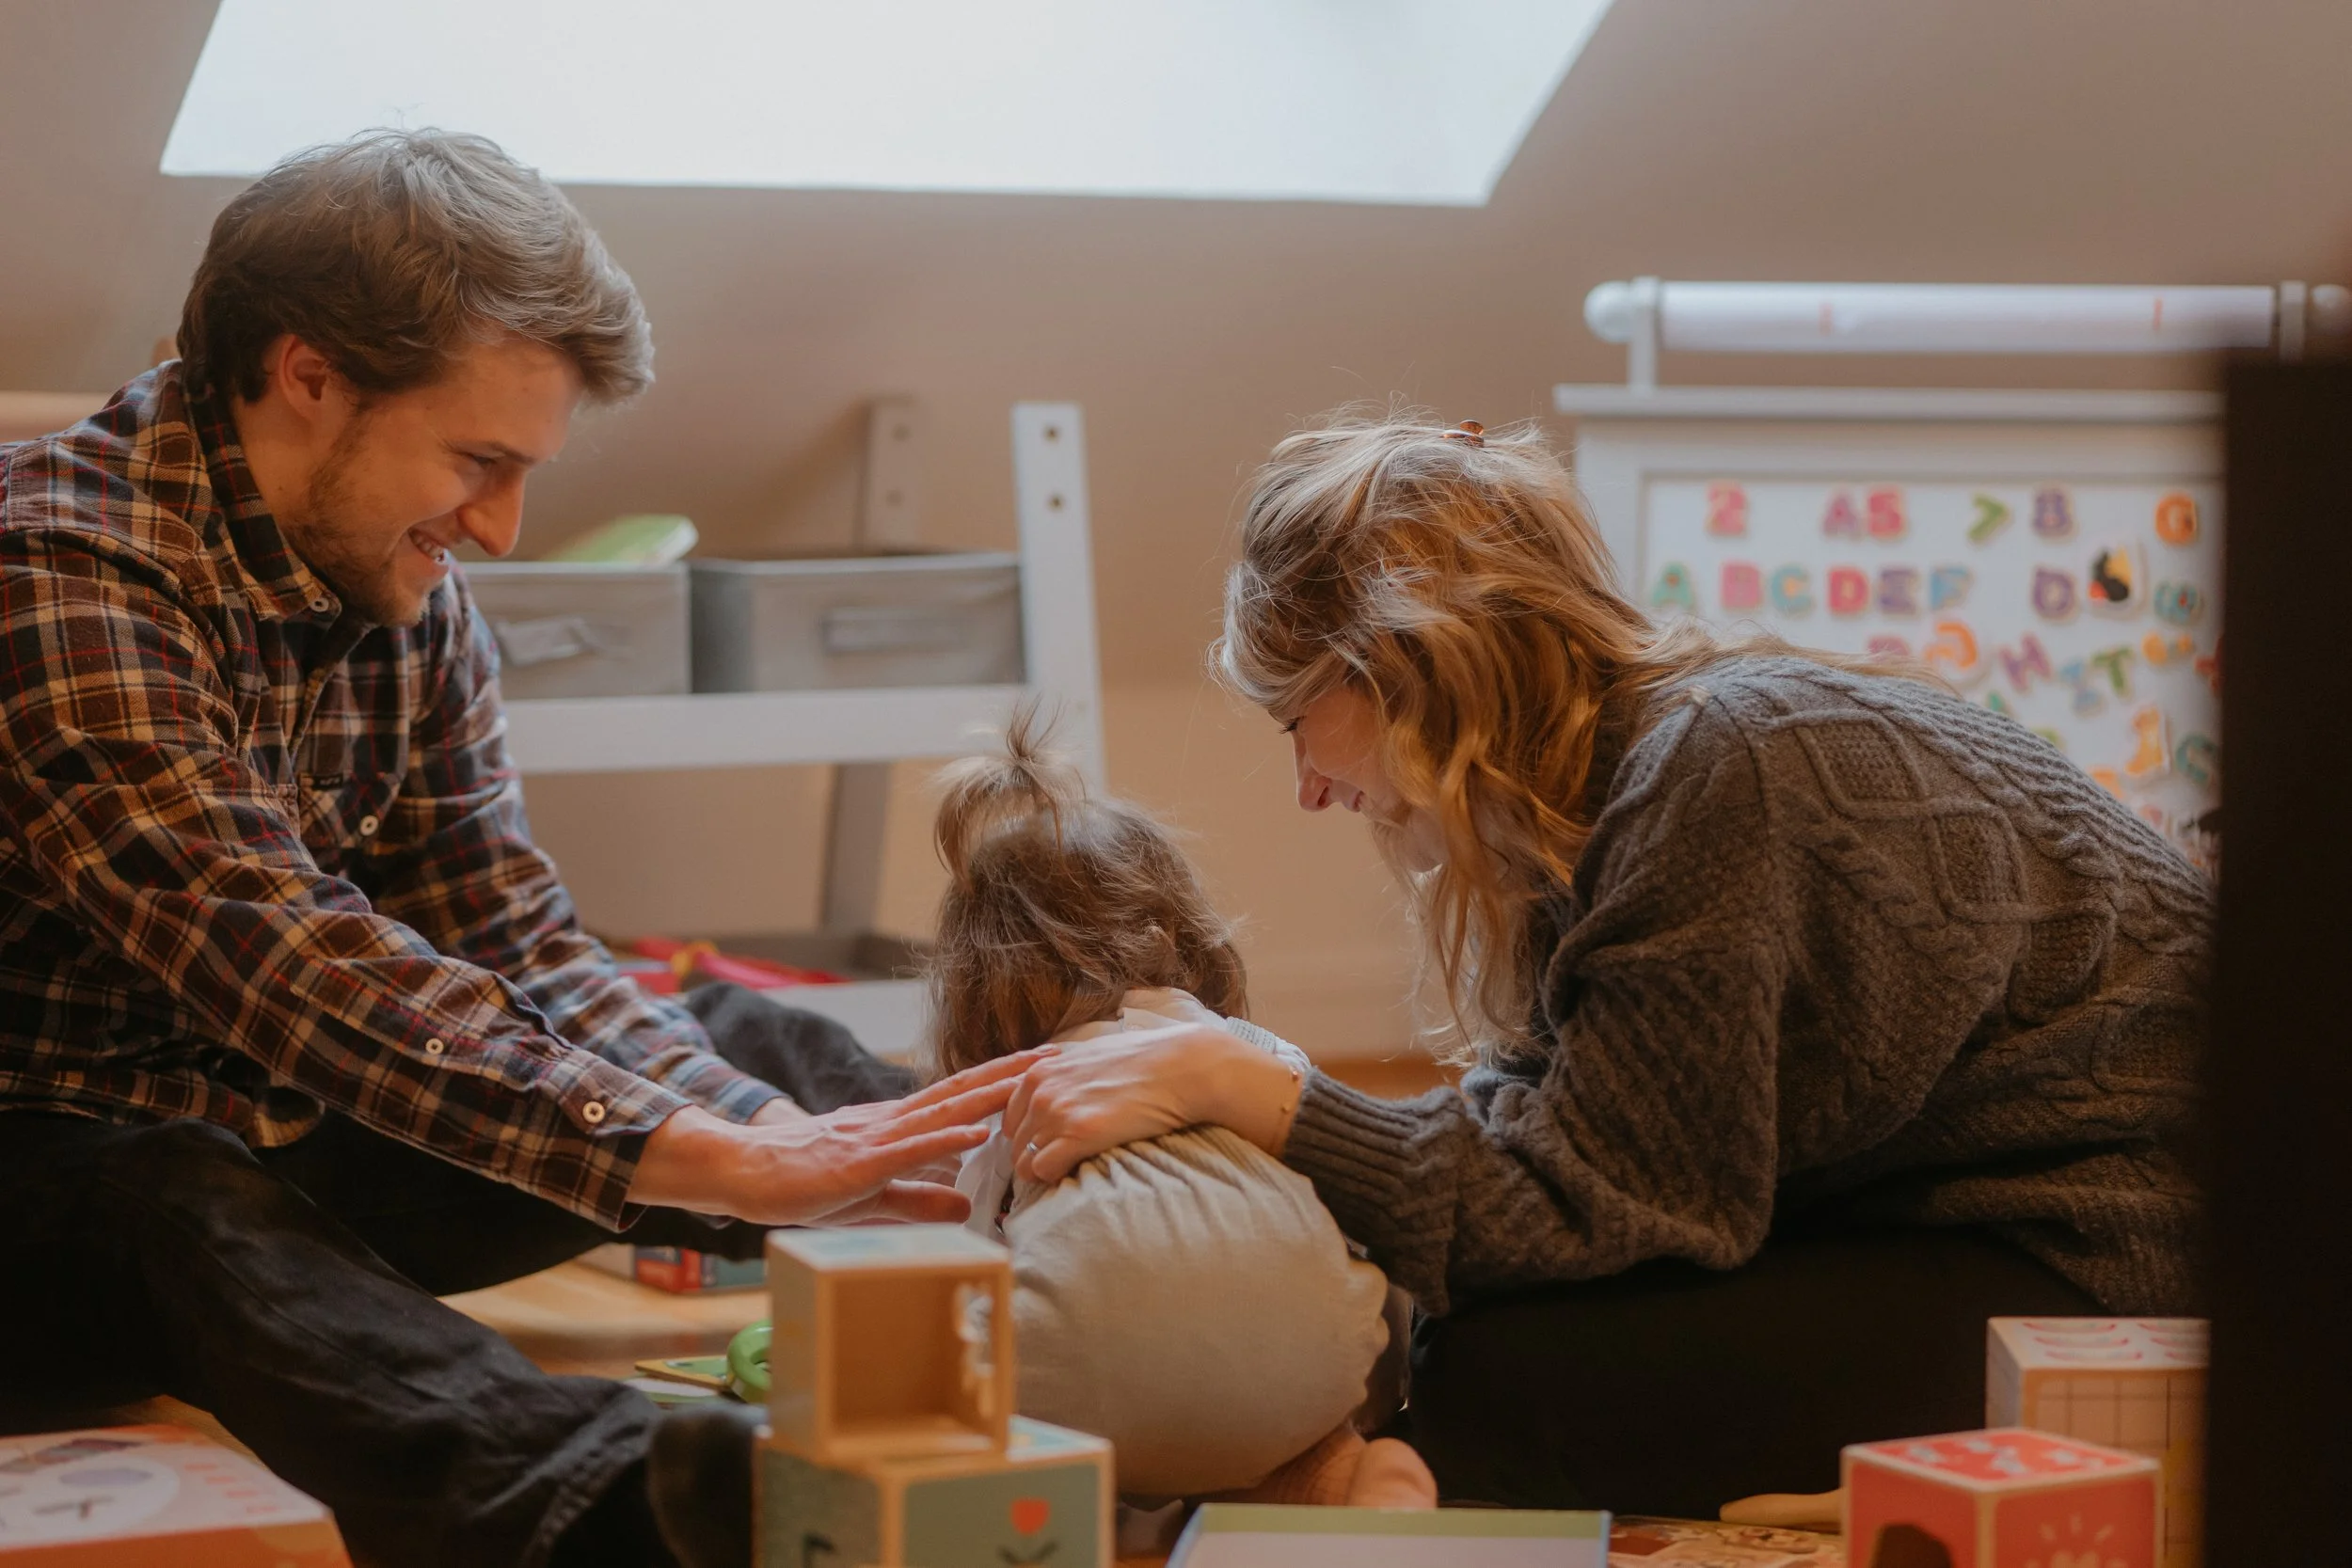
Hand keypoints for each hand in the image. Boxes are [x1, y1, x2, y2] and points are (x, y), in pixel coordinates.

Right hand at [629, 1050, 1042, 1225]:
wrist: (745, 1172)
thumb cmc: (805, 1182)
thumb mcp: (873, 1195)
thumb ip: (918, 1197)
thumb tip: (967, 1204)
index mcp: (897, 1127)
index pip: (959, 1099)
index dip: (1002, 1082)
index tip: (1043, 1067)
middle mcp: (892, 1122)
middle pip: (962, 1092)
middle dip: (1013, 1074)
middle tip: (1059, 1057)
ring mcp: (876, 1139)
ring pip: (944, 1111)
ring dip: (991, 1095)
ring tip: (1032, 1080)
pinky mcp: (859, 1164)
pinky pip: (909, 1150)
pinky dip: (945, 1140)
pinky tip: (976, 1134)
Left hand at [1001, 1020, 1301, 1183]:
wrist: (1182, 1067)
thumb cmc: (1145, 1062)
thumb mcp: (1091, 1057)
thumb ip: (1064, 1074)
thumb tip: (1059, 1093)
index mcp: (1040, 1072)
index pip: (1009, 1118)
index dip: (1027, 1136)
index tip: (1048, 1147)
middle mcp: (1040, 1091)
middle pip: (1015, 1143)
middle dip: (1033, 1157)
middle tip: (1061, 1166)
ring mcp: (1056, 1113)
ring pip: (1024, 1162)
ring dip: (1044, 1172)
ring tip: (1071, 1173)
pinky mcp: (1078, 1135)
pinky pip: (1044, 1171)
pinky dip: (1056, 1178)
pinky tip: (1079, 1173)